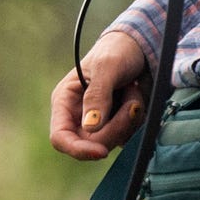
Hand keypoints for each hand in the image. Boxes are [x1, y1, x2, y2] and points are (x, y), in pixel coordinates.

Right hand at [50, 30, 148, 160]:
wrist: (139, 48)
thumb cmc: (116, 50)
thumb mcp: (106, 66)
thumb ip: (97, 95)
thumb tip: (90, 128)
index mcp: (65, 102)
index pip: (60, 137)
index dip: (78, 149)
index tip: (101, 151)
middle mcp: (79, 116)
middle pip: (92, 143)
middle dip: (116, 127)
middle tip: (132, 103)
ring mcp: (100, 123)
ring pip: (113, 142)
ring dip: (129, 120)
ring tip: (133, 92)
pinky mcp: (117, 125)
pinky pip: (128, 137)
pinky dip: (137, 121)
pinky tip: (137, 99)